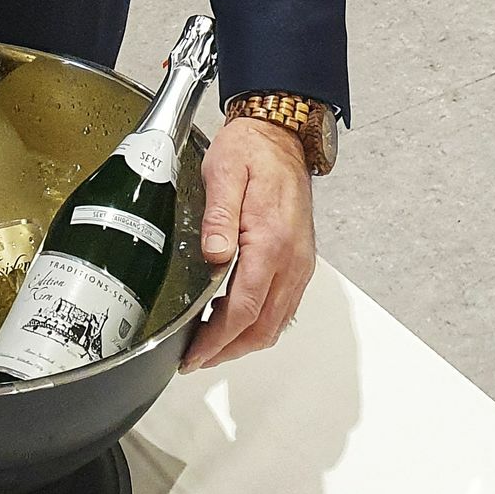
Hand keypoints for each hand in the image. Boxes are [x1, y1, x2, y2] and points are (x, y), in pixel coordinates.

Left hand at [182, 117, 315, 368]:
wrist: (281, 135)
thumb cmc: (251, 151)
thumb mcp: (224, 173)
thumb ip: (218, 216)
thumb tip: (214, 255)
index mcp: (271, 242)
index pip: (244, 308)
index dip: (218, 339)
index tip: (195, 354)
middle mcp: (291, 259)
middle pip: (263, 326)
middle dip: (228, 350)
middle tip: (196, 358)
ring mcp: (299, 263)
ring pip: (276, 322)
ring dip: (244, 340)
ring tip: (210, 344)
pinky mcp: (299, 260)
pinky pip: (284, 306)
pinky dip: (261, 323)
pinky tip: (236, 319)